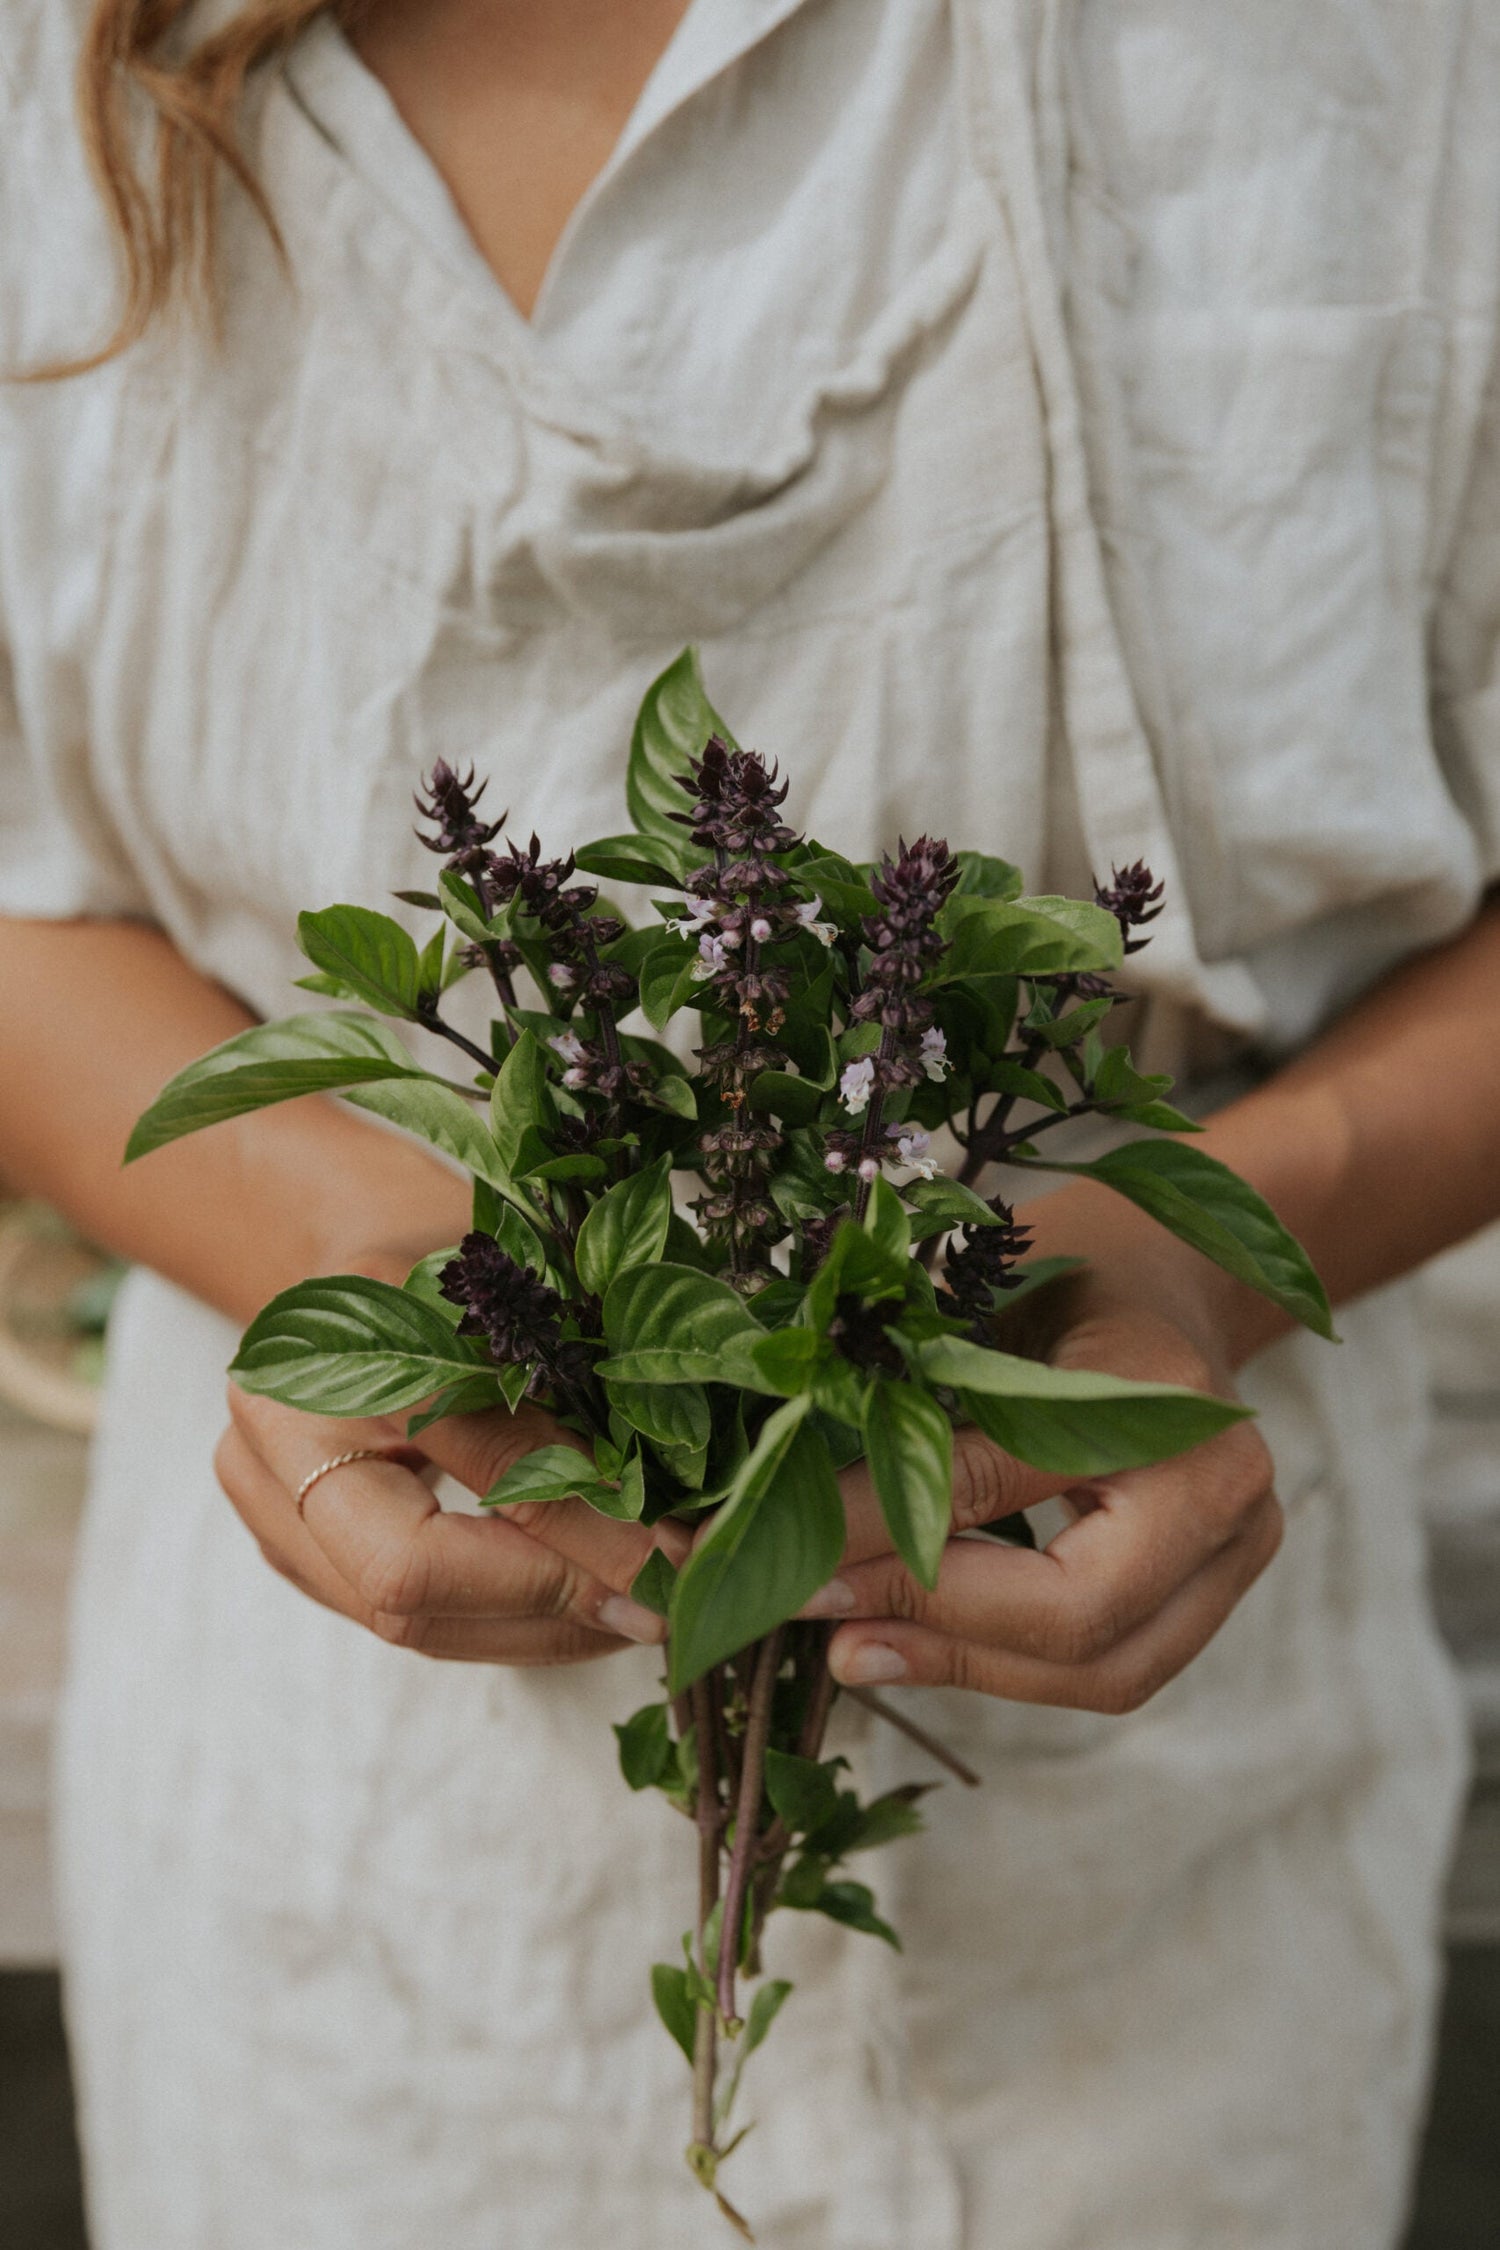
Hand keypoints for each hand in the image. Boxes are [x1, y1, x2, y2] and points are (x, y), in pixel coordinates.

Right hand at [214, 1238, 667, 1664]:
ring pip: (413, 1622)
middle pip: (408, 1578)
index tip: (677, 1553)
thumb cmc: (442, 1255)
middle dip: (556, 1604)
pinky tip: (588, 1611)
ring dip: (545, 1631)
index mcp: (320, 1347)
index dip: (580, 1522)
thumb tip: (661, 1515)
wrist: (350, 1257)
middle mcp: (271, 1443)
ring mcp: (272, 1513)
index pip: (464, 1462)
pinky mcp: (303, 1562)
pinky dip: (512, 1627)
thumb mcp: (513, 1291)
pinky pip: (415, 1623)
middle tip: (666, 1607)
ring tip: (644, 1614)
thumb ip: (562, 1387)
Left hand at [807, 1198, 1282, 1711]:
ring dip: (966, 1667)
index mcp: (1163, 1389)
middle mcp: (1225, 1480)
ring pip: (1104, 1670)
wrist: (1167, 1272)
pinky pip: (1114, 1666)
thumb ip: (913, 1407)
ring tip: (854, 1650)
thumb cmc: (1058, 1269)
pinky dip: (1009, 1667)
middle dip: (935, 1627)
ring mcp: (1239, 1546)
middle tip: (820, 1621)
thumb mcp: (979, 1309)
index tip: (791, 1550)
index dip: (885, 1529)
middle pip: (1081, 1615)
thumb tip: (794, 1506)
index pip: (1003, 1484)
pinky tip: (917, 1644)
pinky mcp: (1215, 1591)